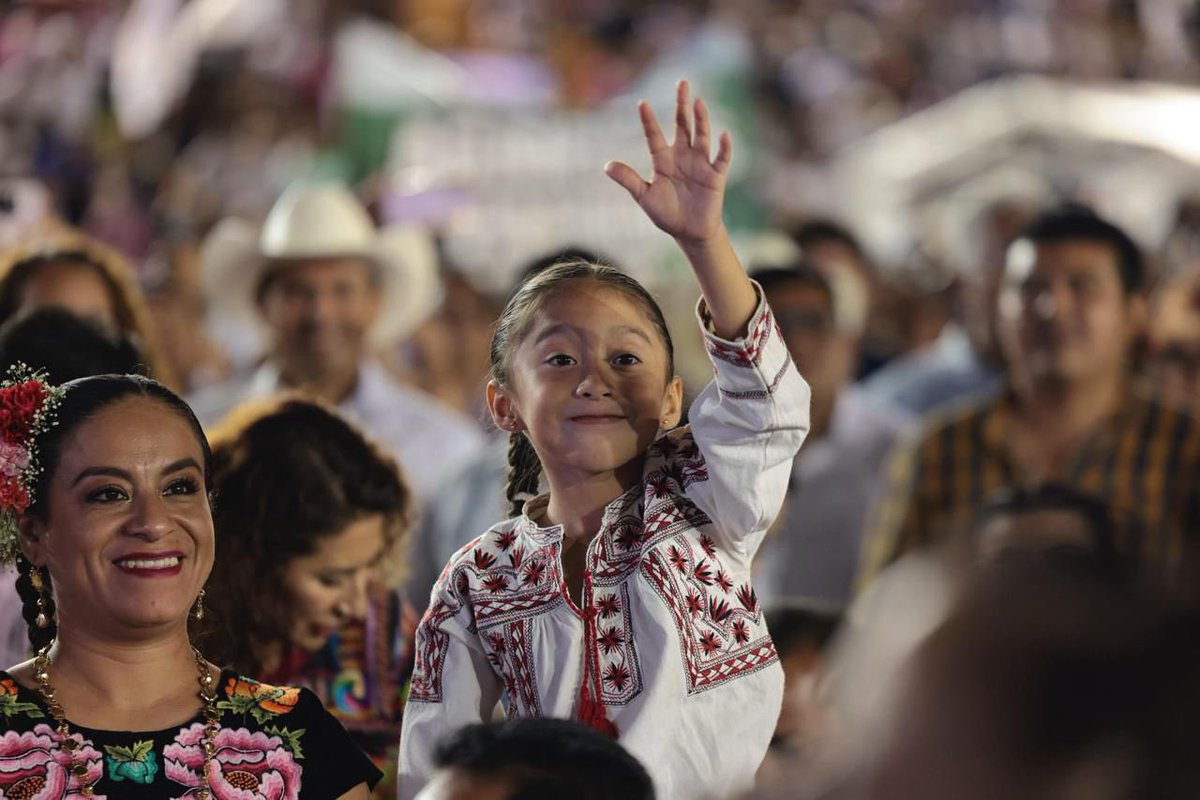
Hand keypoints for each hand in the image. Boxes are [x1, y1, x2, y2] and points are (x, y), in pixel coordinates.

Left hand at [606, 80, 730, 247]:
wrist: (689, 232)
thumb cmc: (666, 213)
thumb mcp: (644, 197)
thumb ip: (628, 180)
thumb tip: (606, 165)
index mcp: (663, 160)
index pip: (654, 136)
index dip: (648, 120)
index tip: (641, 103)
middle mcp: (682, 156)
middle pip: (682, 125)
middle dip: (682, 105)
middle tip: (682, 83)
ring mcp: (700, 164)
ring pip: (701, 136)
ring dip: (701, 119)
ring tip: (698, 102)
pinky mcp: (715, 176)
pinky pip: (721, 159)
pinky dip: (724, 148)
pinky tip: (724, 135)